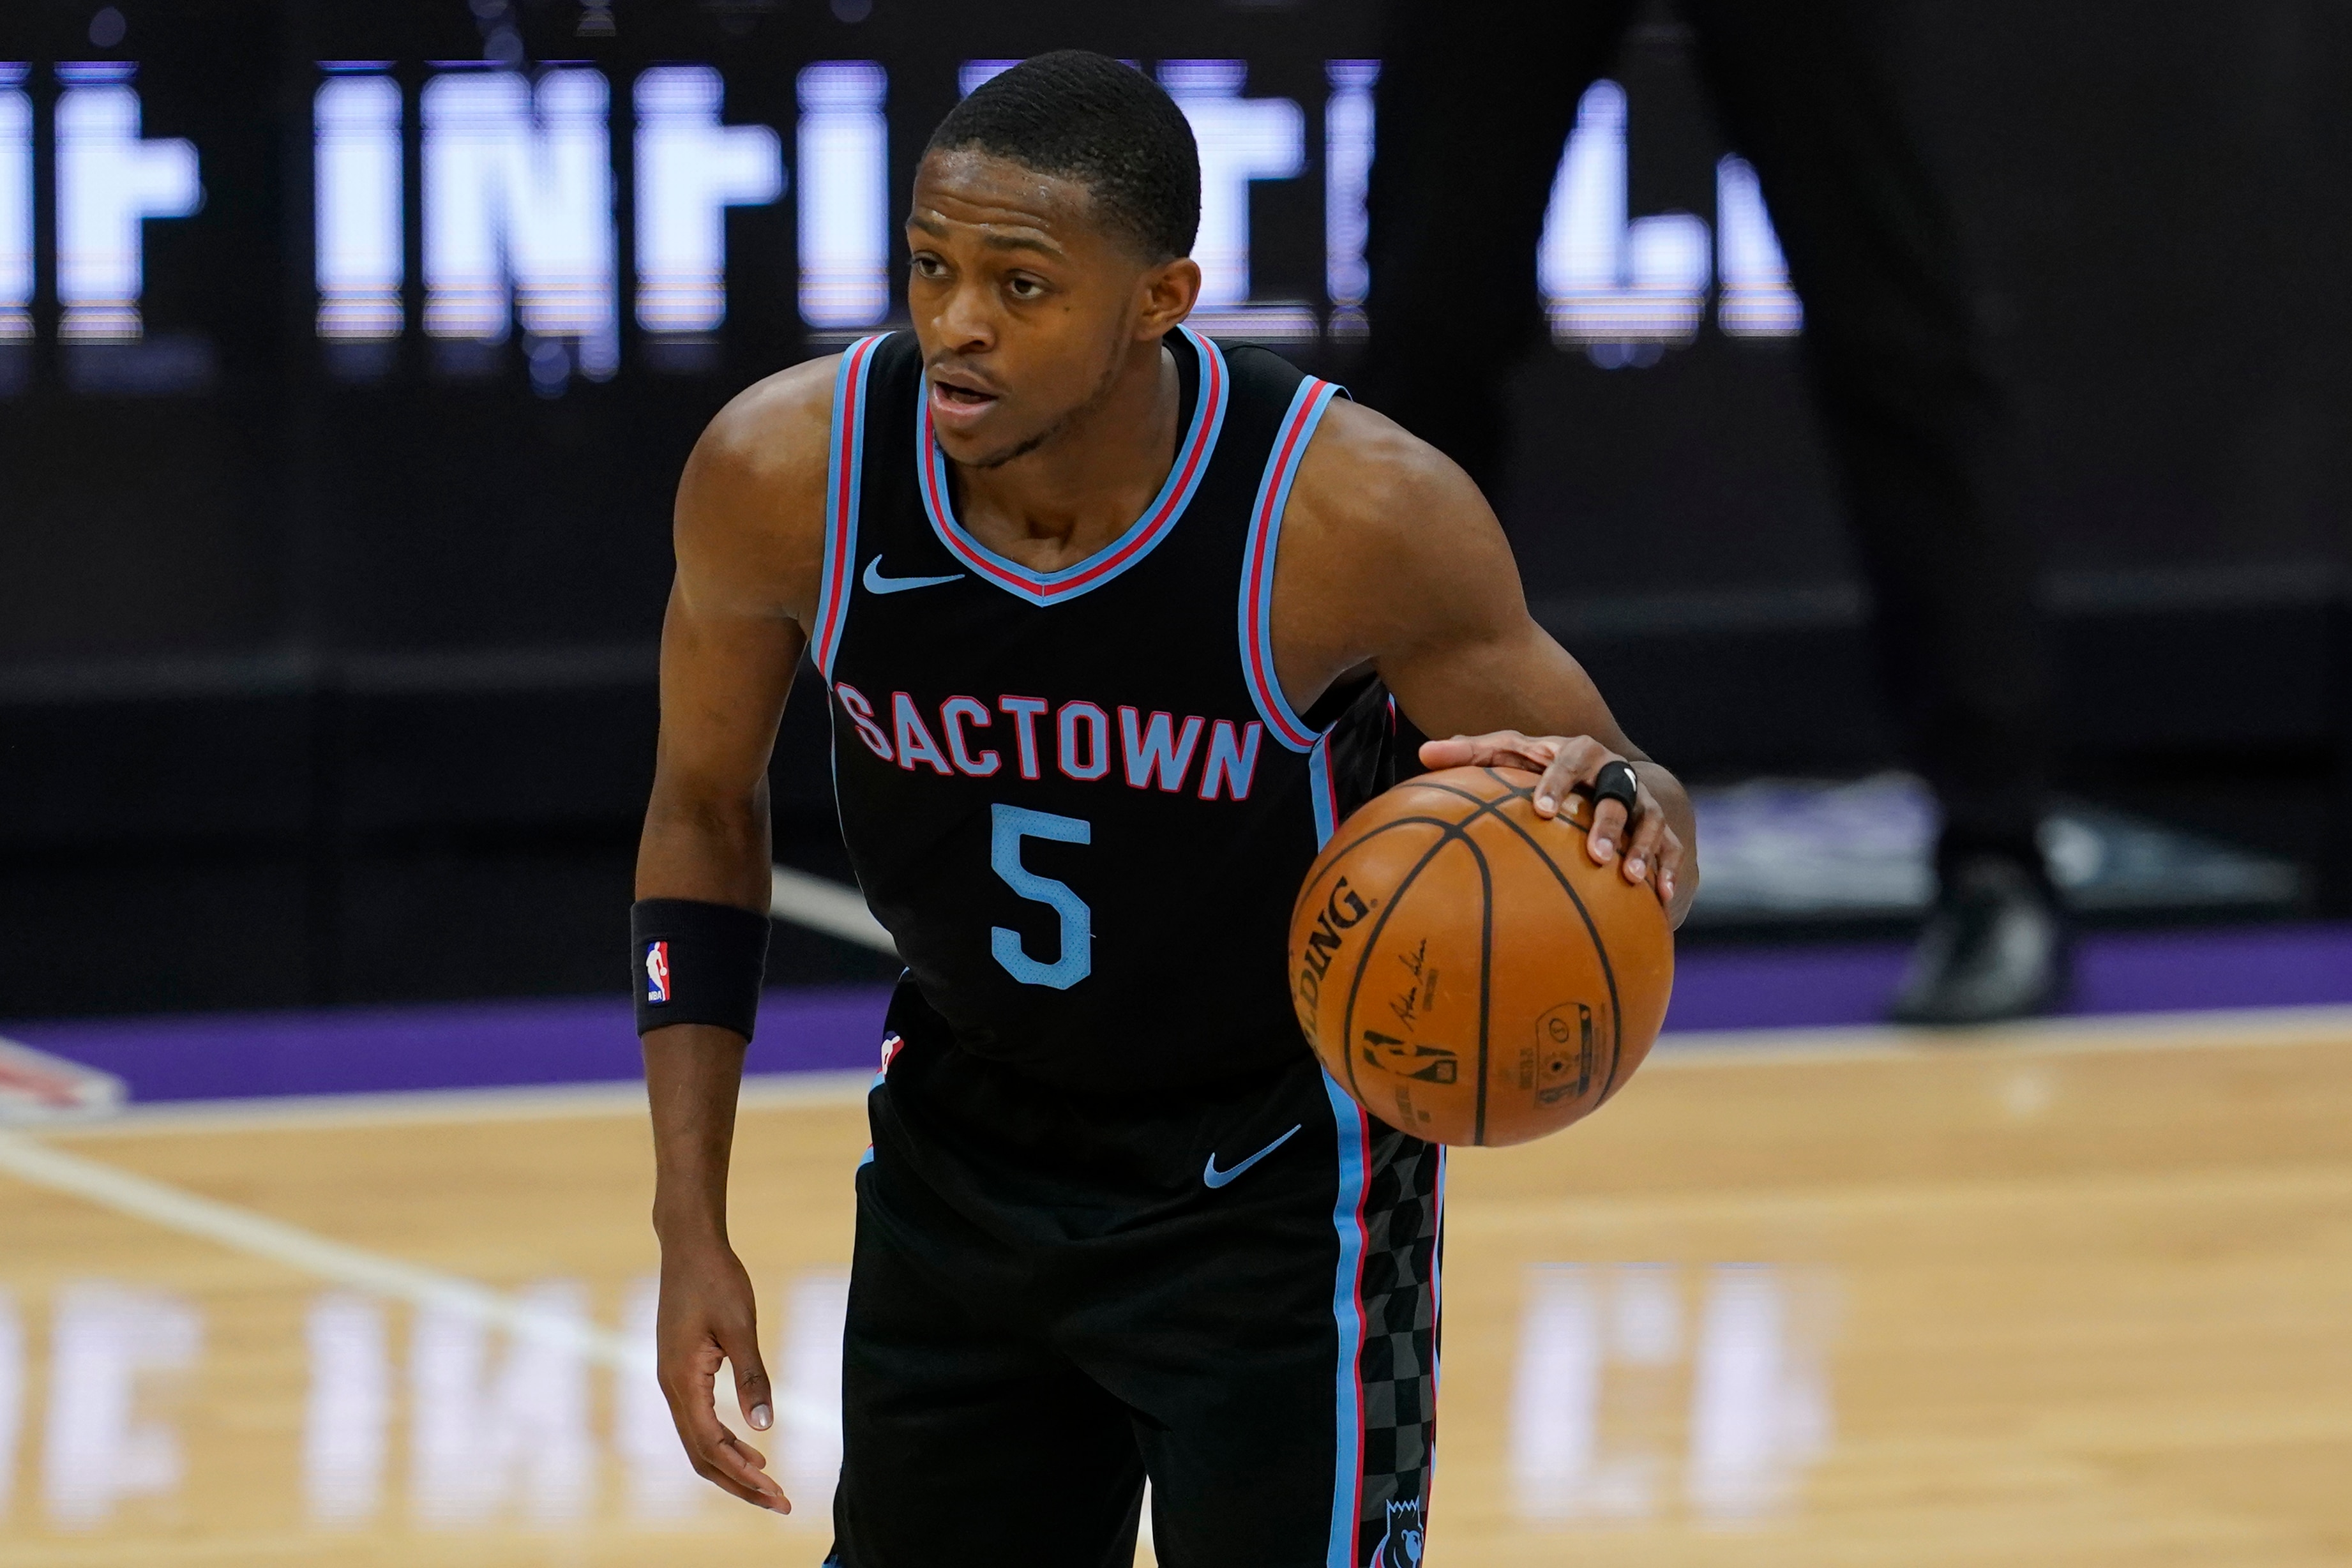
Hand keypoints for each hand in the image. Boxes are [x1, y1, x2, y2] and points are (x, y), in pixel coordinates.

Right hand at [655, 1238, 791, 1512]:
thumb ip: (752, 1376)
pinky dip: (724, 1441)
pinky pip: (699, 1421)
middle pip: (702, 1454)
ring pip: (698, 1441)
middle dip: (739, 1483)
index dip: (743, 1473)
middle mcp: (670, 1387)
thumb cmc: (717, 1279)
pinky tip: (751, 1445)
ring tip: (769, 1484)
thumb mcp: (741, 1325)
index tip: (775, 1492)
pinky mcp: (681, 1370)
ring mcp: (673, 1380)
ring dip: (732, 1466)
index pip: (711, 1445)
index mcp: (682, 1380)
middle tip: (779, 1503)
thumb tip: (765, 1426)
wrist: (689, 1244)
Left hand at [1420, 731, 1686, 908]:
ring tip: (1631, 880)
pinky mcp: (1664, 828)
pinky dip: (1668, 873)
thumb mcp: (1511, 754)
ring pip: (1650, 822)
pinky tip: (1663, 902)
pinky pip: (1672, 850)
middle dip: (1608, 823)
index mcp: (1578, 752)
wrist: (1608, 771)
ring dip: (1643, 849)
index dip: (1556, 783)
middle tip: (1595, 855)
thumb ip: (1472, 753)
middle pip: (1617, 793)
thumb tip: (1423, 753)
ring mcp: (1643, 801)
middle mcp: (1615, 773)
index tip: (1540, 811)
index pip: (1567, 760)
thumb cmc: (1544, 767)